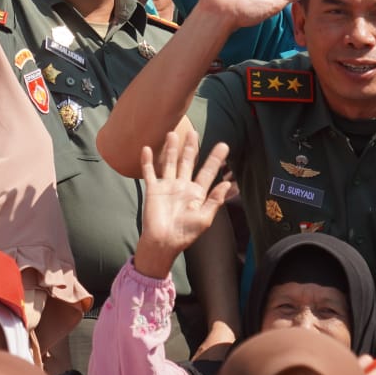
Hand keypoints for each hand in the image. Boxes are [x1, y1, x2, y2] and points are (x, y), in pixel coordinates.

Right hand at [134, 129, 234, 277]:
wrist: (163, 243)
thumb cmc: (185, 234)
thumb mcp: (205, 219)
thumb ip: (215, 201)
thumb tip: (228, 183)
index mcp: (197, 193)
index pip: (207, 172)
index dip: (215, 159)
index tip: (223, 145)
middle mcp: (182, 186)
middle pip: (187, 162)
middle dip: (191, 147)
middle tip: (194, 132)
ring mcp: (167, 187)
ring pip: (169, 163)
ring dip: (171, 149)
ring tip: (173, 133)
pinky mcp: (153, 190)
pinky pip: (149, 173)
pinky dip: (147, 161)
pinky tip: (147, 149)